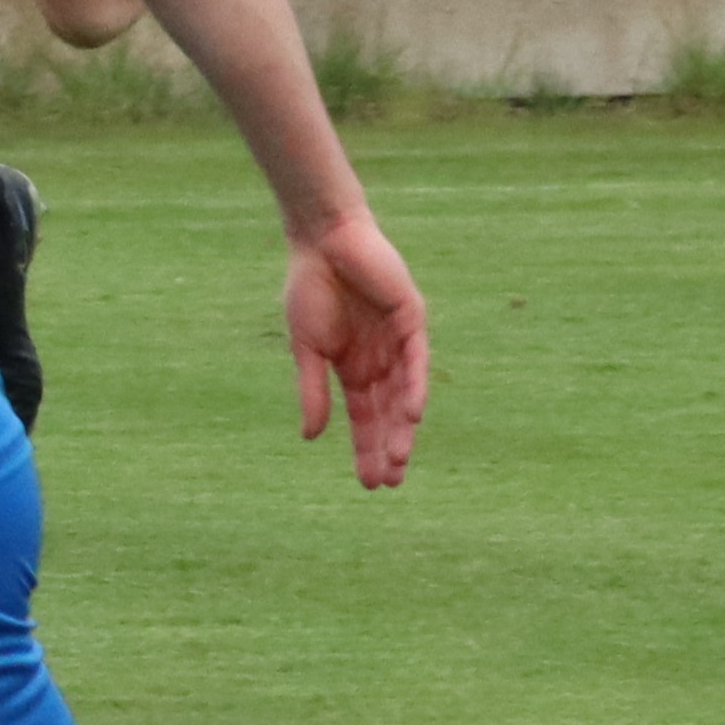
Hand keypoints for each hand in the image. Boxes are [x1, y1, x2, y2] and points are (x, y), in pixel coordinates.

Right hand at [284, 204, 427, 489]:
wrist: (323, 241)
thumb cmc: (310, 288)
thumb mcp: (307, 348)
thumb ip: (312, 391)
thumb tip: (310, 438)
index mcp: (353, 367)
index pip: (364, 417)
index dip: (366, 448)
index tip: (368, 483)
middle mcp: (380, 360)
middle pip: (388, 414)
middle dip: (388, 447)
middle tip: (389, 481)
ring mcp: (398, 342)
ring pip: (404, 394)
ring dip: (402, 426)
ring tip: (399, 459)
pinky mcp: (411, 320)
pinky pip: (416, 360)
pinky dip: (415, 387)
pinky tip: (412, 415)